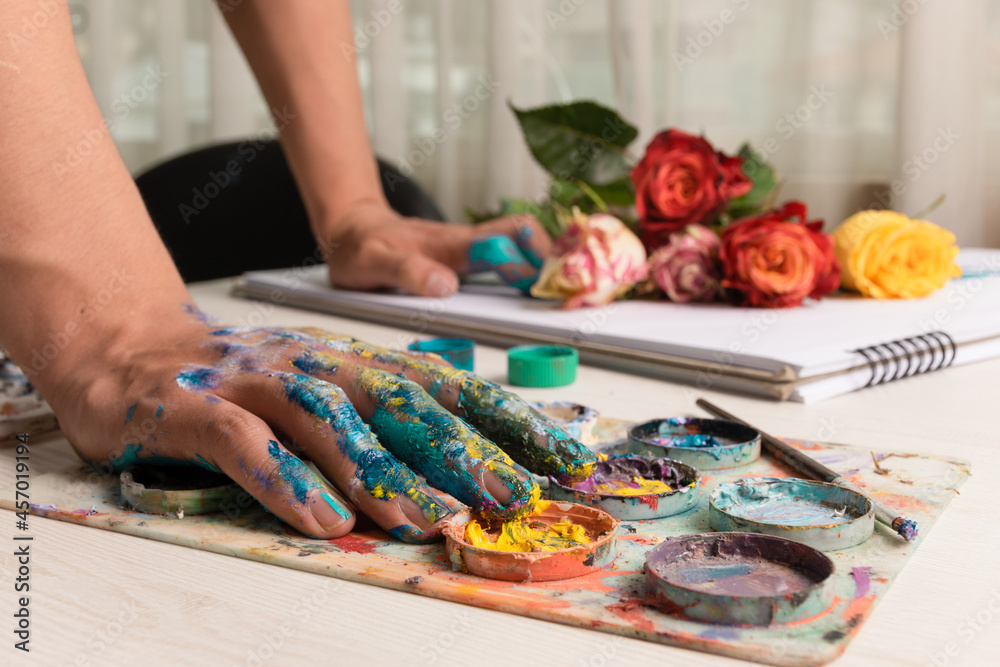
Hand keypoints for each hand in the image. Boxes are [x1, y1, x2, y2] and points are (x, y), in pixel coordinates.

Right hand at [51, 314, 595, 542]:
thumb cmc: (245, 386)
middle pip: (398, 401)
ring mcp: (256, 379)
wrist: (131, 352)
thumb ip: (380, 424)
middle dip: (461, 449)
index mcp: (353, 361)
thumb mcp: (323, 393)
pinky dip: (284, 478)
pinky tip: (322, 520)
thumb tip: (460, 481)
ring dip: (380, 470)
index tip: (563, 459)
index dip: (505, 420)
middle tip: (513, 497)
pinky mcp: (197, 405)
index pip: (444, 388)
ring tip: (430, 519)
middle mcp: (315, 362)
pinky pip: (244, 441)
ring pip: (327, 418)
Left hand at [321, 202, 551, 295]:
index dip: (534, 257)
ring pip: (518, 245)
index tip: (554, 281)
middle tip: (574, 287)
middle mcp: (467, 243)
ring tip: (565, 291)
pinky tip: (535, 286)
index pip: (507, 239)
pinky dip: (526, 268)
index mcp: (453, 244)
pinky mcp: (464, 258)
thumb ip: (409, 273)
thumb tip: (448, 287)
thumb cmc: (362, 247)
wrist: (349, 229)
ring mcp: (468, 249)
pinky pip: (504, 257)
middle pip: (525, 236)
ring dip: (544, 263)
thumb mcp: (375, 263)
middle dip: (554, 256)